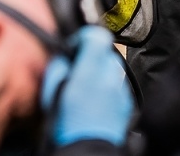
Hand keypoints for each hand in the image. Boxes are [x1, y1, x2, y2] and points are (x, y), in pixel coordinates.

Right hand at [41, 26, 133, 145]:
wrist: (88, 152)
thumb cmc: (68, 128)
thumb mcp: (52, 92)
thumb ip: (59, 66)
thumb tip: (64, 56)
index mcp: (91, 71)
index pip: (97, 35)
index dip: (84, 37)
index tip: (75, 48)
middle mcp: (111, 77)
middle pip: (105, 51)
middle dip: (91, 58)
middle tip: (77, 72)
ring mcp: (122, 90)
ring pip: (112, 69)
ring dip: (100, 73)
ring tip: (85, 91)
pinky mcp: (128, 103)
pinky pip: (117, 86)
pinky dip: (107, 89)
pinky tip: (95, 103)